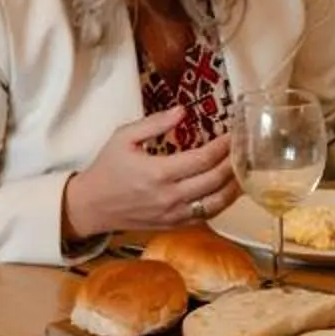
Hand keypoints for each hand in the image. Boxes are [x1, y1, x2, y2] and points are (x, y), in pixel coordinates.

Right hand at [62, 109, 238, 241]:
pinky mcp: (173, 224)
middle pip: (215, 180)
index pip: (203, 159)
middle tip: (244, 148)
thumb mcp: (123, 137)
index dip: (223, 145)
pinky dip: (222, 203)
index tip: (233, 133)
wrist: (91, 206)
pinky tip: (229, 190)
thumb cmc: (106, 169)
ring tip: (244, 169)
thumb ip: (155, 123)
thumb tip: (183, 111)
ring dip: (234, 186)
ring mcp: (173, 214)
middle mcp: (169, 196)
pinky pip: (206, 216)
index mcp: (158, 173)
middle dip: (234, 162)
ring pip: (217, 203)